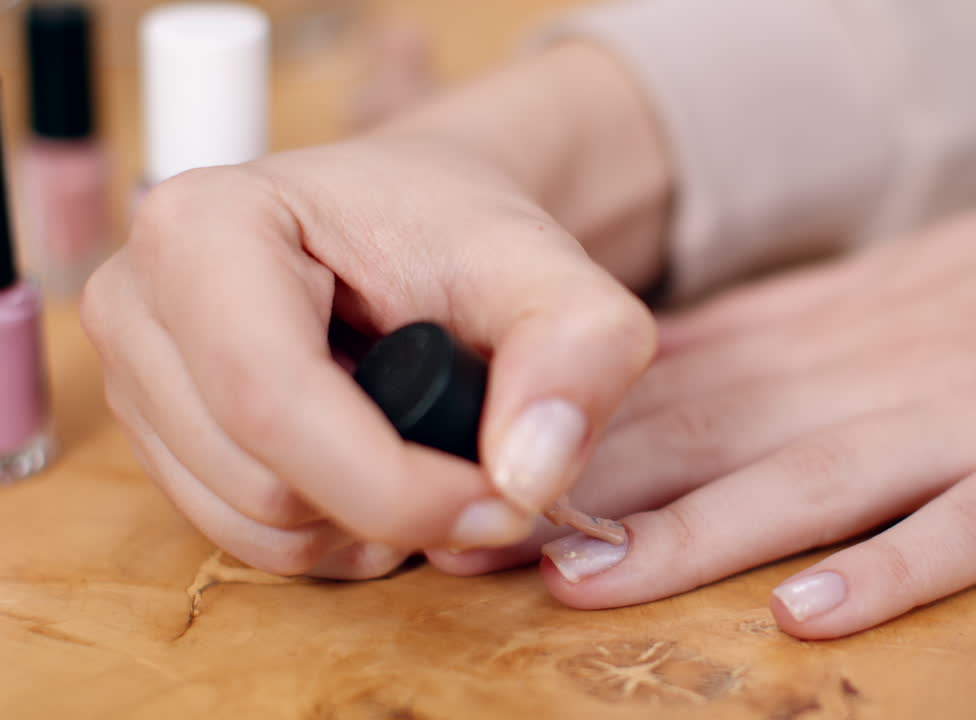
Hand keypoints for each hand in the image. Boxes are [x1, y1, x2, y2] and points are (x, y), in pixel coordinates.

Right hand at [82, 43, 668, 577]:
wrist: (413, 221)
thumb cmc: (463, 232)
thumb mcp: (547, 270)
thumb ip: (577, 349)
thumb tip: (529, 475)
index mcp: (206, 228)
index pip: (274, 403)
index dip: (396, 485)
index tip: (502, 500)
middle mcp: (139, 300)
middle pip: (260, 484)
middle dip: (393, 505)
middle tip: (479, 464)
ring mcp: (135, 371)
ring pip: (251, 528)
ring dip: (365, 524)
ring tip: (427, 448)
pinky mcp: (158, 430)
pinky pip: (244, 539)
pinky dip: (333, 532)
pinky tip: (380, 468)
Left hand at [433, 141, 975, 638]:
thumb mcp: (904, 289)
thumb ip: (790, 339)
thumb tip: (667, 380)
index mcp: (844, 321)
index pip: (682, 374)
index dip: (570, 427)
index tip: (475, 469)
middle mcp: (888, 364)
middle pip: (719, 427)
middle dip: (592, 487)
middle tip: (473, 536)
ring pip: (812, 478)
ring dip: (694, 533)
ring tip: (585, 581)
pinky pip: (967, 526)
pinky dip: (888, 572)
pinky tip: (804, 616)